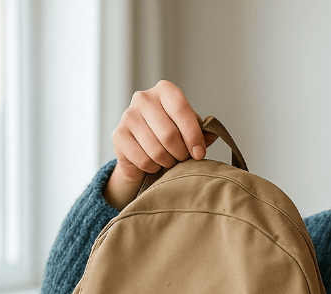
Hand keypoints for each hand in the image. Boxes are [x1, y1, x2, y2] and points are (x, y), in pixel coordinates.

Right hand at [104, 80, 217, 209]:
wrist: (142, 148)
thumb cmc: (172, 135)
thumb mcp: (189, 129)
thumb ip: (203, 131)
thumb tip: (212, 135)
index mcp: (165, 90)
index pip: (182, 110)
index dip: (193, 135)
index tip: (199, 154)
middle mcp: (144, 98)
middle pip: (169, 134)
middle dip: (181, 153)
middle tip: (184, 159)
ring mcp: (128, 115)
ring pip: (156, 150)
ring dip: (168, 162)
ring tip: (170, 160)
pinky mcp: (118, 134)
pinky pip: (143, 160)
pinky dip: (153, 167)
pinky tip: (154, 163)